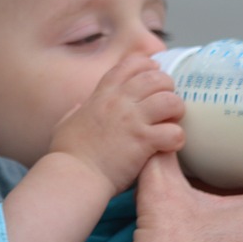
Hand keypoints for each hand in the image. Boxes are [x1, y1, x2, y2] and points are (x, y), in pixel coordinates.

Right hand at [48, 55, 184, 194]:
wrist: (74, 176)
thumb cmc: (68, 154)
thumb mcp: (66, 123)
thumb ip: (75, 111)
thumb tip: (79, 105)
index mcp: (102, 95)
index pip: (130, 65)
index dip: (147, 66)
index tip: (154, 73)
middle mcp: (119, 101)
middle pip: (155, 78)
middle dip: (167, 87)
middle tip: (168, 103)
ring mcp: (132, 120)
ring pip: (169, 100)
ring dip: (176, 110)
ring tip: (173, 122)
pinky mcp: (143, 141)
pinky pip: (173, 132)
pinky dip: (177, 138)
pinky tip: (171, 145)